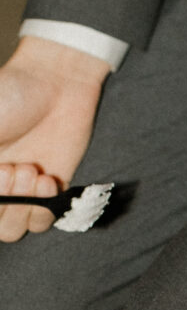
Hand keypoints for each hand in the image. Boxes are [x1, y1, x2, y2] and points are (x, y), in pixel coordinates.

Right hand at [0, 38, 109, 241]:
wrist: (58, 80)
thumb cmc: (11, 94)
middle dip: (1, 202)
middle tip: (12, 169)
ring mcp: (21, 192)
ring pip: (12, 229)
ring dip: (21, 208)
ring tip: (30, 171)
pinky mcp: (50, 190)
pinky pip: (42, 220)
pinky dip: (43, 208)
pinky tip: (48, 180)